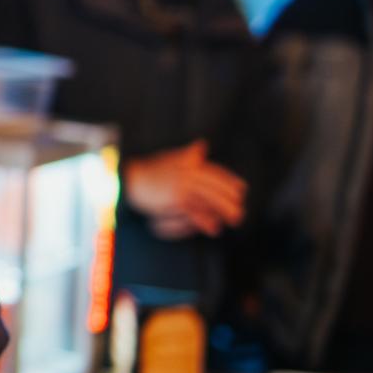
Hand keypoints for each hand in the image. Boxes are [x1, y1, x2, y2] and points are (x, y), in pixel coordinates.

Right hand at [122, 140, 246, 238]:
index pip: (215, 172)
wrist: (130, 179)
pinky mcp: (175, 200)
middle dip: (230, 199)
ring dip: (224, 210)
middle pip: (216, 187)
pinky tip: (214, 227)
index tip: (241, 189)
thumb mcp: (171, 158)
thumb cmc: (150, 170)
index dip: (229, 181)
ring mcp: (182, 186)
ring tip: (235, 219)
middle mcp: (188, 173)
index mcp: (189, 163)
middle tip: (240, 210)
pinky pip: (195, 211)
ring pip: (209, 199)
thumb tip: (202, 144)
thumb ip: (187, 154)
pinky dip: (206, 220)